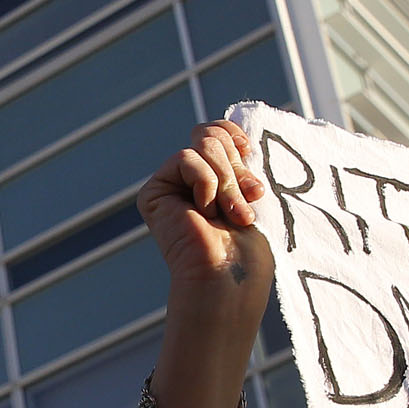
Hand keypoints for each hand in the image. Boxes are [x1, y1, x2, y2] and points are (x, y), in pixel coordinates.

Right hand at [141, 121, 275, 407]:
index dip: (237, 137)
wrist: (228, 279)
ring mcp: (172, 186)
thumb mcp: (252, 191)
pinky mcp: (155, 193)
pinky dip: (205, 181)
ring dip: (228, 180)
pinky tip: (206, 210)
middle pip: (212, 133)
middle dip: (237, 166)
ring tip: (233, 215)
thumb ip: (236, 157)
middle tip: (248, 201)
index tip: (253, 162)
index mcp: (217, 180)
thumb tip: (230, 128)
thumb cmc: (250, 251)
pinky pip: (185, 158)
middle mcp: (192, 181)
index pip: (222, 132)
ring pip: (203, 144)